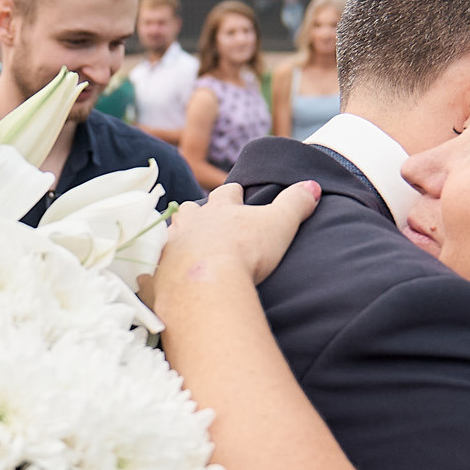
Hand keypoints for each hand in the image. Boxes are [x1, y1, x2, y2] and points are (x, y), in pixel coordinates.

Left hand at [158, 180, 319, 287]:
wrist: (206, 283)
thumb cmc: (245, 250)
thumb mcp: (279, 224)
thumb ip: (296, 203)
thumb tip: (313, 186)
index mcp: (219, 208)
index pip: (226, 192)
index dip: (234, 193)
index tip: (239, 193)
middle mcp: (190, 222)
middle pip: (190, 210)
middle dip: (198, 213)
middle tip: (206, 221)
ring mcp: (171, 247)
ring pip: (172, 235)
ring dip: (180, 238)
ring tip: (186, 245)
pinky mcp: (158, 274)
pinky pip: (157, 268)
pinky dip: (163, 269)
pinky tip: (167, 277)